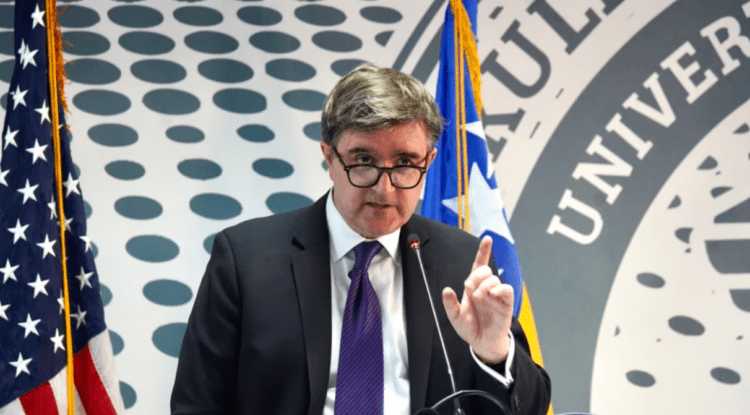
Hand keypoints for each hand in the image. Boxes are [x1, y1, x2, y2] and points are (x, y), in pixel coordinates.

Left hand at [442, 236, 513, 363]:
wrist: (481, 343)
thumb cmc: (470, 328)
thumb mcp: (454, 317)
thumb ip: (449, 303)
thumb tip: (446, 290)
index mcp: (473, 287)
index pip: (479, 266)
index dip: (483, 252)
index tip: (487, 239)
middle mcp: (485, 288)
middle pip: (484, 270)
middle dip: (476, 275)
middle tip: (470, 288)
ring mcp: (496, 295)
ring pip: (494, 279)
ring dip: (484, 285)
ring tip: (479, 297)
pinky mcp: (506, 304)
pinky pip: (507, 289)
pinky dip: (500, 289)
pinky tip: (493, 294)